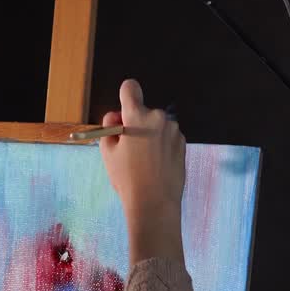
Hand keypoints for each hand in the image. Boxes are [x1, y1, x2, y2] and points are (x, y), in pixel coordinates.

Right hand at [99, 79, 185, 265]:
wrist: (155, 202)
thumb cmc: (127, 177)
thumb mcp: (107, 151)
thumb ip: (109, 127)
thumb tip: (117, 118)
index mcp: (137, 117)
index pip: (130, 88)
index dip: (124, 96)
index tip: (123, 113)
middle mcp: (158, 118)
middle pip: (142, 110)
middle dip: (134, 123)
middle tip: (127, 147)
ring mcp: (174, 130)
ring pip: (155, 125)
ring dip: (148, 134)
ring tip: (142, 160)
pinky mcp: (182, 143)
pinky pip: (166, 136)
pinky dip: (160, 144)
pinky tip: (155, 164)